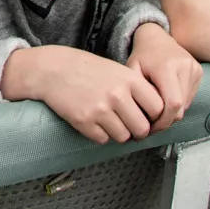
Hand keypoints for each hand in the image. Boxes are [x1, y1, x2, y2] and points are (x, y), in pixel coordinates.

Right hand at [2, 45, 165, 143]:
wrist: (51, 69)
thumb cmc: (85, 69)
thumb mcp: (116, 70)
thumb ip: (136, 89)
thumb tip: (155, 116)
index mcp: (129, 80)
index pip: (158, 109)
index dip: (154, 117)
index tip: (147, 118)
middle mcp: (117, 95)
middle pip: (142, 128)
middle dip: (137, 131)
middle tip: (129, 126)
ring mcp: (100, 109)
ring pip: (123, 137)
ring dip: (118, 133)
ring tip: (108, 121)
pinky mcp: (84, 121)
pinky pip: (103, 139)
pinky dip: (100, 134)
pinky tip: (93, 121)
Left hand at [126, 23, 201, 132]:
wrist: (156, 36)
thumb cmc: (141, 56)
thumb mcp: (132, 72)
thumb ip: (138, 94)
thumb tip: (143, 119)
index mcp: (167, 67)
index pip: (172, 104)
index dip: (163, 120)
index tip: (150, 127)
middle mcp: (184, 67)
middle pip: (180, 107)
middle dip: (166, 120)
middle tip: (152, 125)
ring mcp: (195, 69)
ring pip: (186, 105)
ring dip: (172, 113)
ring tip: (156, 112)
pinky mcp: (199, 72)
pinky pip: (190, 98)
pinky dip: (178, 104)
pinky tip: (165, 100)